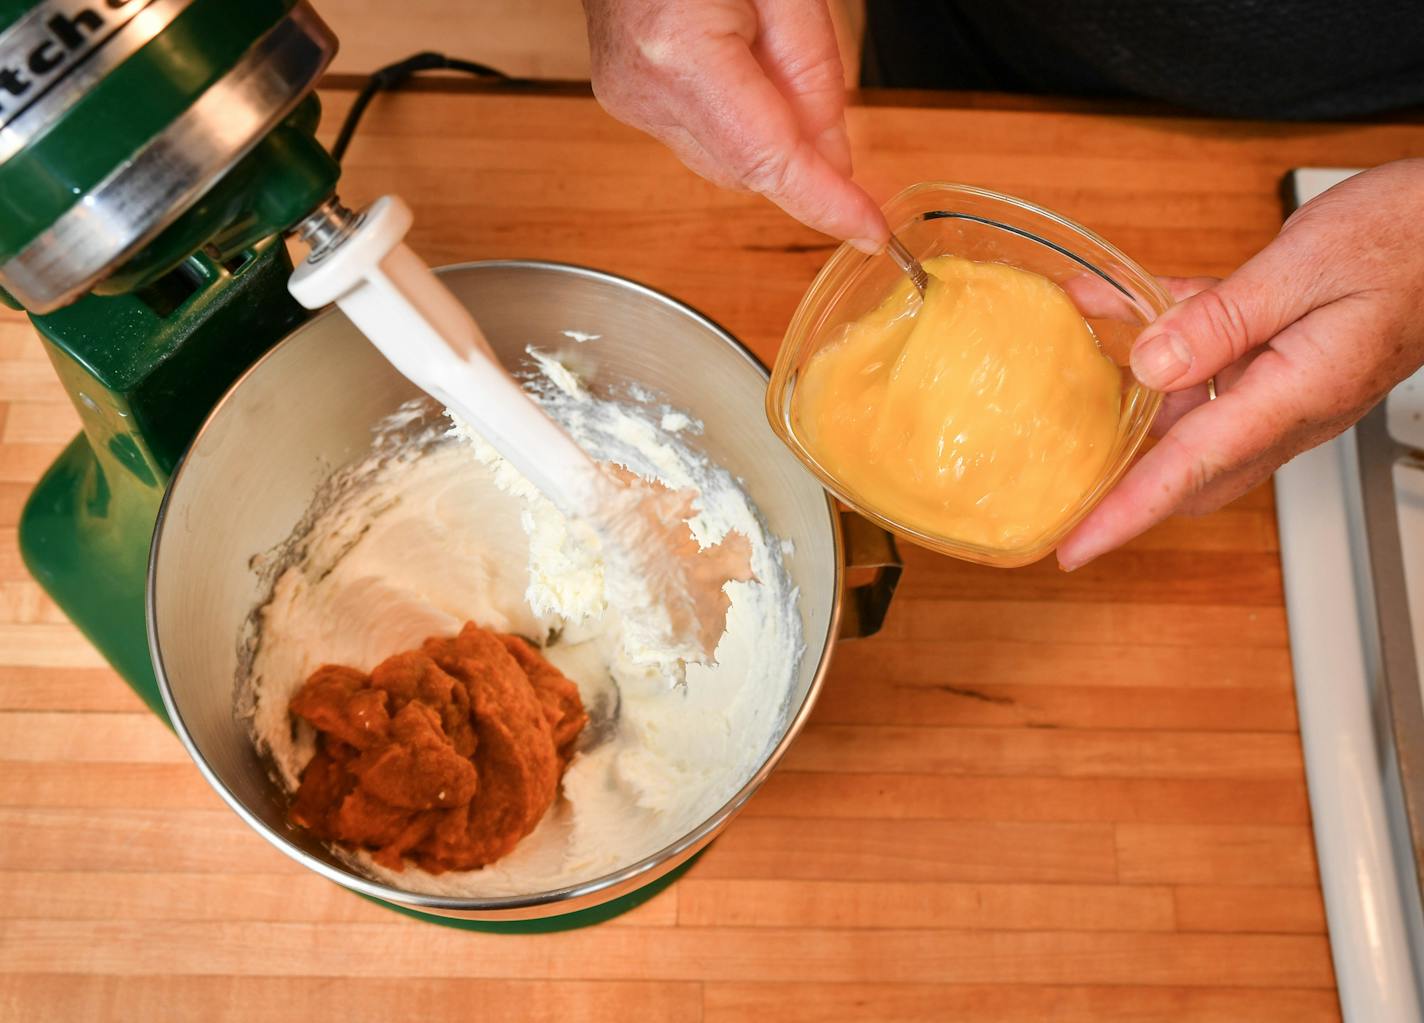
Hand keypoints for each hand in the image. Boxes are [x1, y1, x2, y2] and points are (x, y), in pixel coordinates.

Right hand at [582, 0, 887, 249]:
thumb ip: (815, 75)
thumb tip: (835, 162)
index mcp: (680, 52)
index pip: (767, 160)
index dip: (825, 203)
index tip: (870, 230)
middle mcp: (645, 89)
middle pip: (749, 169)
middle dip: (798, 148)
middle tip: (805, 71)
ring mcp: (629, 100)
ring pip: (727, 161)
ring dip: (765, 130)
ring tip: (755, 42)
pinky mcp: (627, 101)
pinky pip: (702, 139)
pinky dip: (736, 120)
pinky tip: (732, 58)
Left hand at [1058, 158, 1423, 570]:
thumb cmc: (1407, 236)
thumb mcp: (1304, 265)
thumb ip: (1223, 319)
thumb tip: (1150, 364)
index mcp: (1297, 393)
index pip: (1190, 471)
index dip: (1126, 513)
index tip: (1075, 546)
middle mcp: (1290, 404)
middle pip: (1185, 464)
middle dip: (1122, 479)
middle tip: (1060, 481)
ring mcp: (1287, 384)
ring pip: (1191, 415)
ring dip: (1133, 401)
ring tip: (1067, 383)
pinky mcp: (1284, 356)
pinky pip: (1208, 361)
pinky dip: (1160, 336)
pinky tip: (1112, 305)